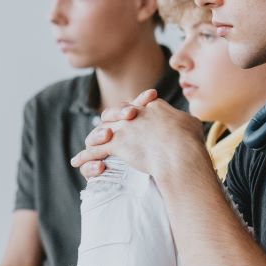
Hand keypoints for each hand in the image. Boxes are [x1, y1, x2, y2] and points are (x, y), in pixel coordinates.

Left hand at [69, 90, 203, 178]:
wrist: (180, 152)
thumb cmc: (189, 141)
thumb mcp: (190, 123)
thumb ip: (183, 120)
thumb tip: (186, 121)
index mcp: (151, 106)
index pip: (135, 104)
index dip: (131, 110)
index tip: (130, 116)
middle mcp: (134, 114)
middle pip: (114, 113)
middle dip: (110, 119)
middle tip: (109, 129)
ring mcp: (123, 128)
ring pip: (101, 130)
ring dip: (94, 138)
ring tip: (90, 144)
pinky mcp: (116, 144)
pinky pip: (94, 150)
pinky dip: (84, 156)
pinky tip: (76, 161)